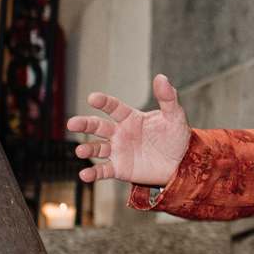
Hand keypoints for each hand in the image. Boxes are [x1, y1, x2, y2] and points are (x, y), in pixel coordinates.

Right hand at [65, 74, 191, 185]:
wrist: (180, 163)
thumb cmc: (176, 137)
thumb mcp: (175, 117)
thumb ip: (168, 98)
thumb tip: (162, 77)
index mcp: (131, 118)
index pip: (114, 107)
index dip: (103, 102)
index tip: (93, 98)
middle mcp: (120, 133)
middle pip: (98, 126)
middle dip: (85, 124)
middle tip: (72, 123)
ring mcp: (118, 151)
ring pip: (97, 148)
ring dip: (87, 149)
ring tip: (80, 151)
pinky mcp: (120, 168)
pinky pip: (103, 170)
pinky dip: (93, 173)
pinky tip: (84, 175)